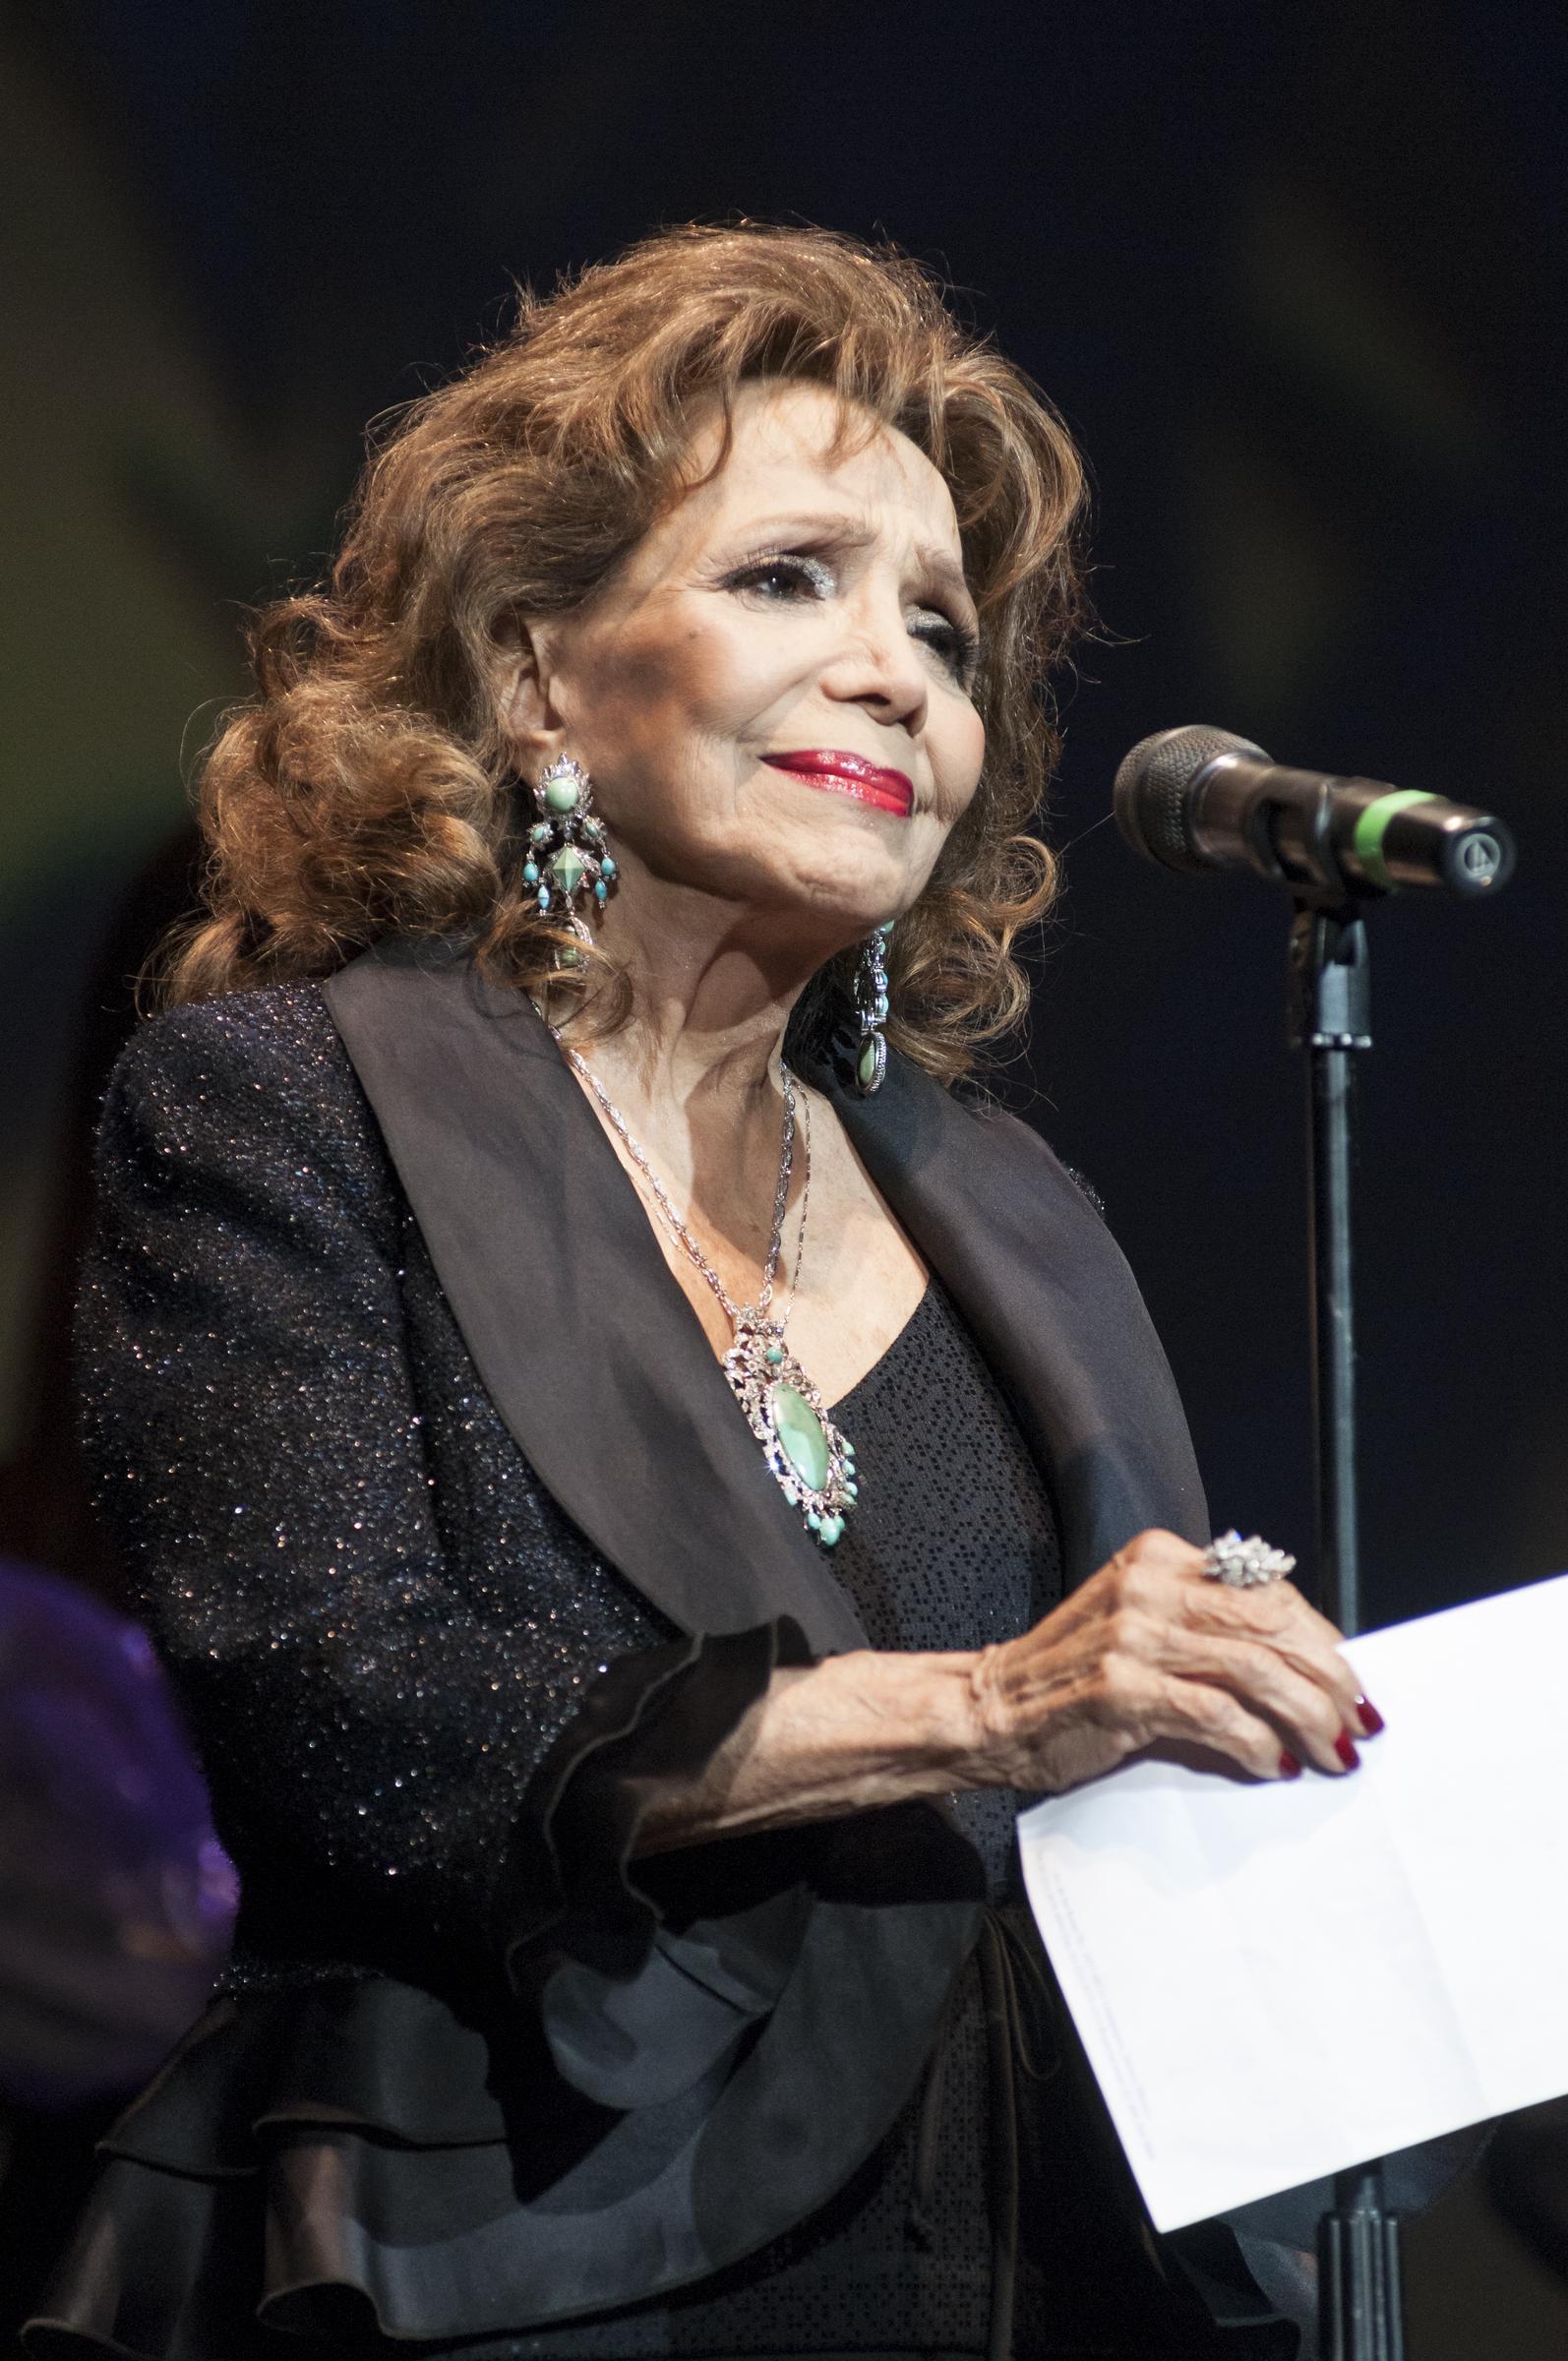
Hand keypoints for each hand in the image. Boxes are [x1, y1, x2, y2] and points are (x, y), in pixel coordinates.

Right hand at [966, 1527, 1377, 1792]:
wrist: (990, 1710)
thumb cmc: (1072, 1679)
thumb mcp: (1140, 1627)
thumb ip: (1207, 1630)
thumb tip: (1305, 1668)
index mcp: (1158, 1558)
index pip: (1267, 1588)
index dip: (1322, 1637)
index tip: (1351, 1680)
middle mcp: (1148, 1585)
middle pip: (1273, 1624)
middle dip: (1330, 1679)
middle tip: (1359, 1722)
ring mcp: (1133, 1634)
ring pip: (1257, 1669)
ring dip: (1309, 1717)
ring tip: (1334, 1752)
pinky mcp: (1122, 1688)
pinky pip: (1217, 1715)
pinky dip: (1258, 1744)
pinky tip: (1274, 1765)